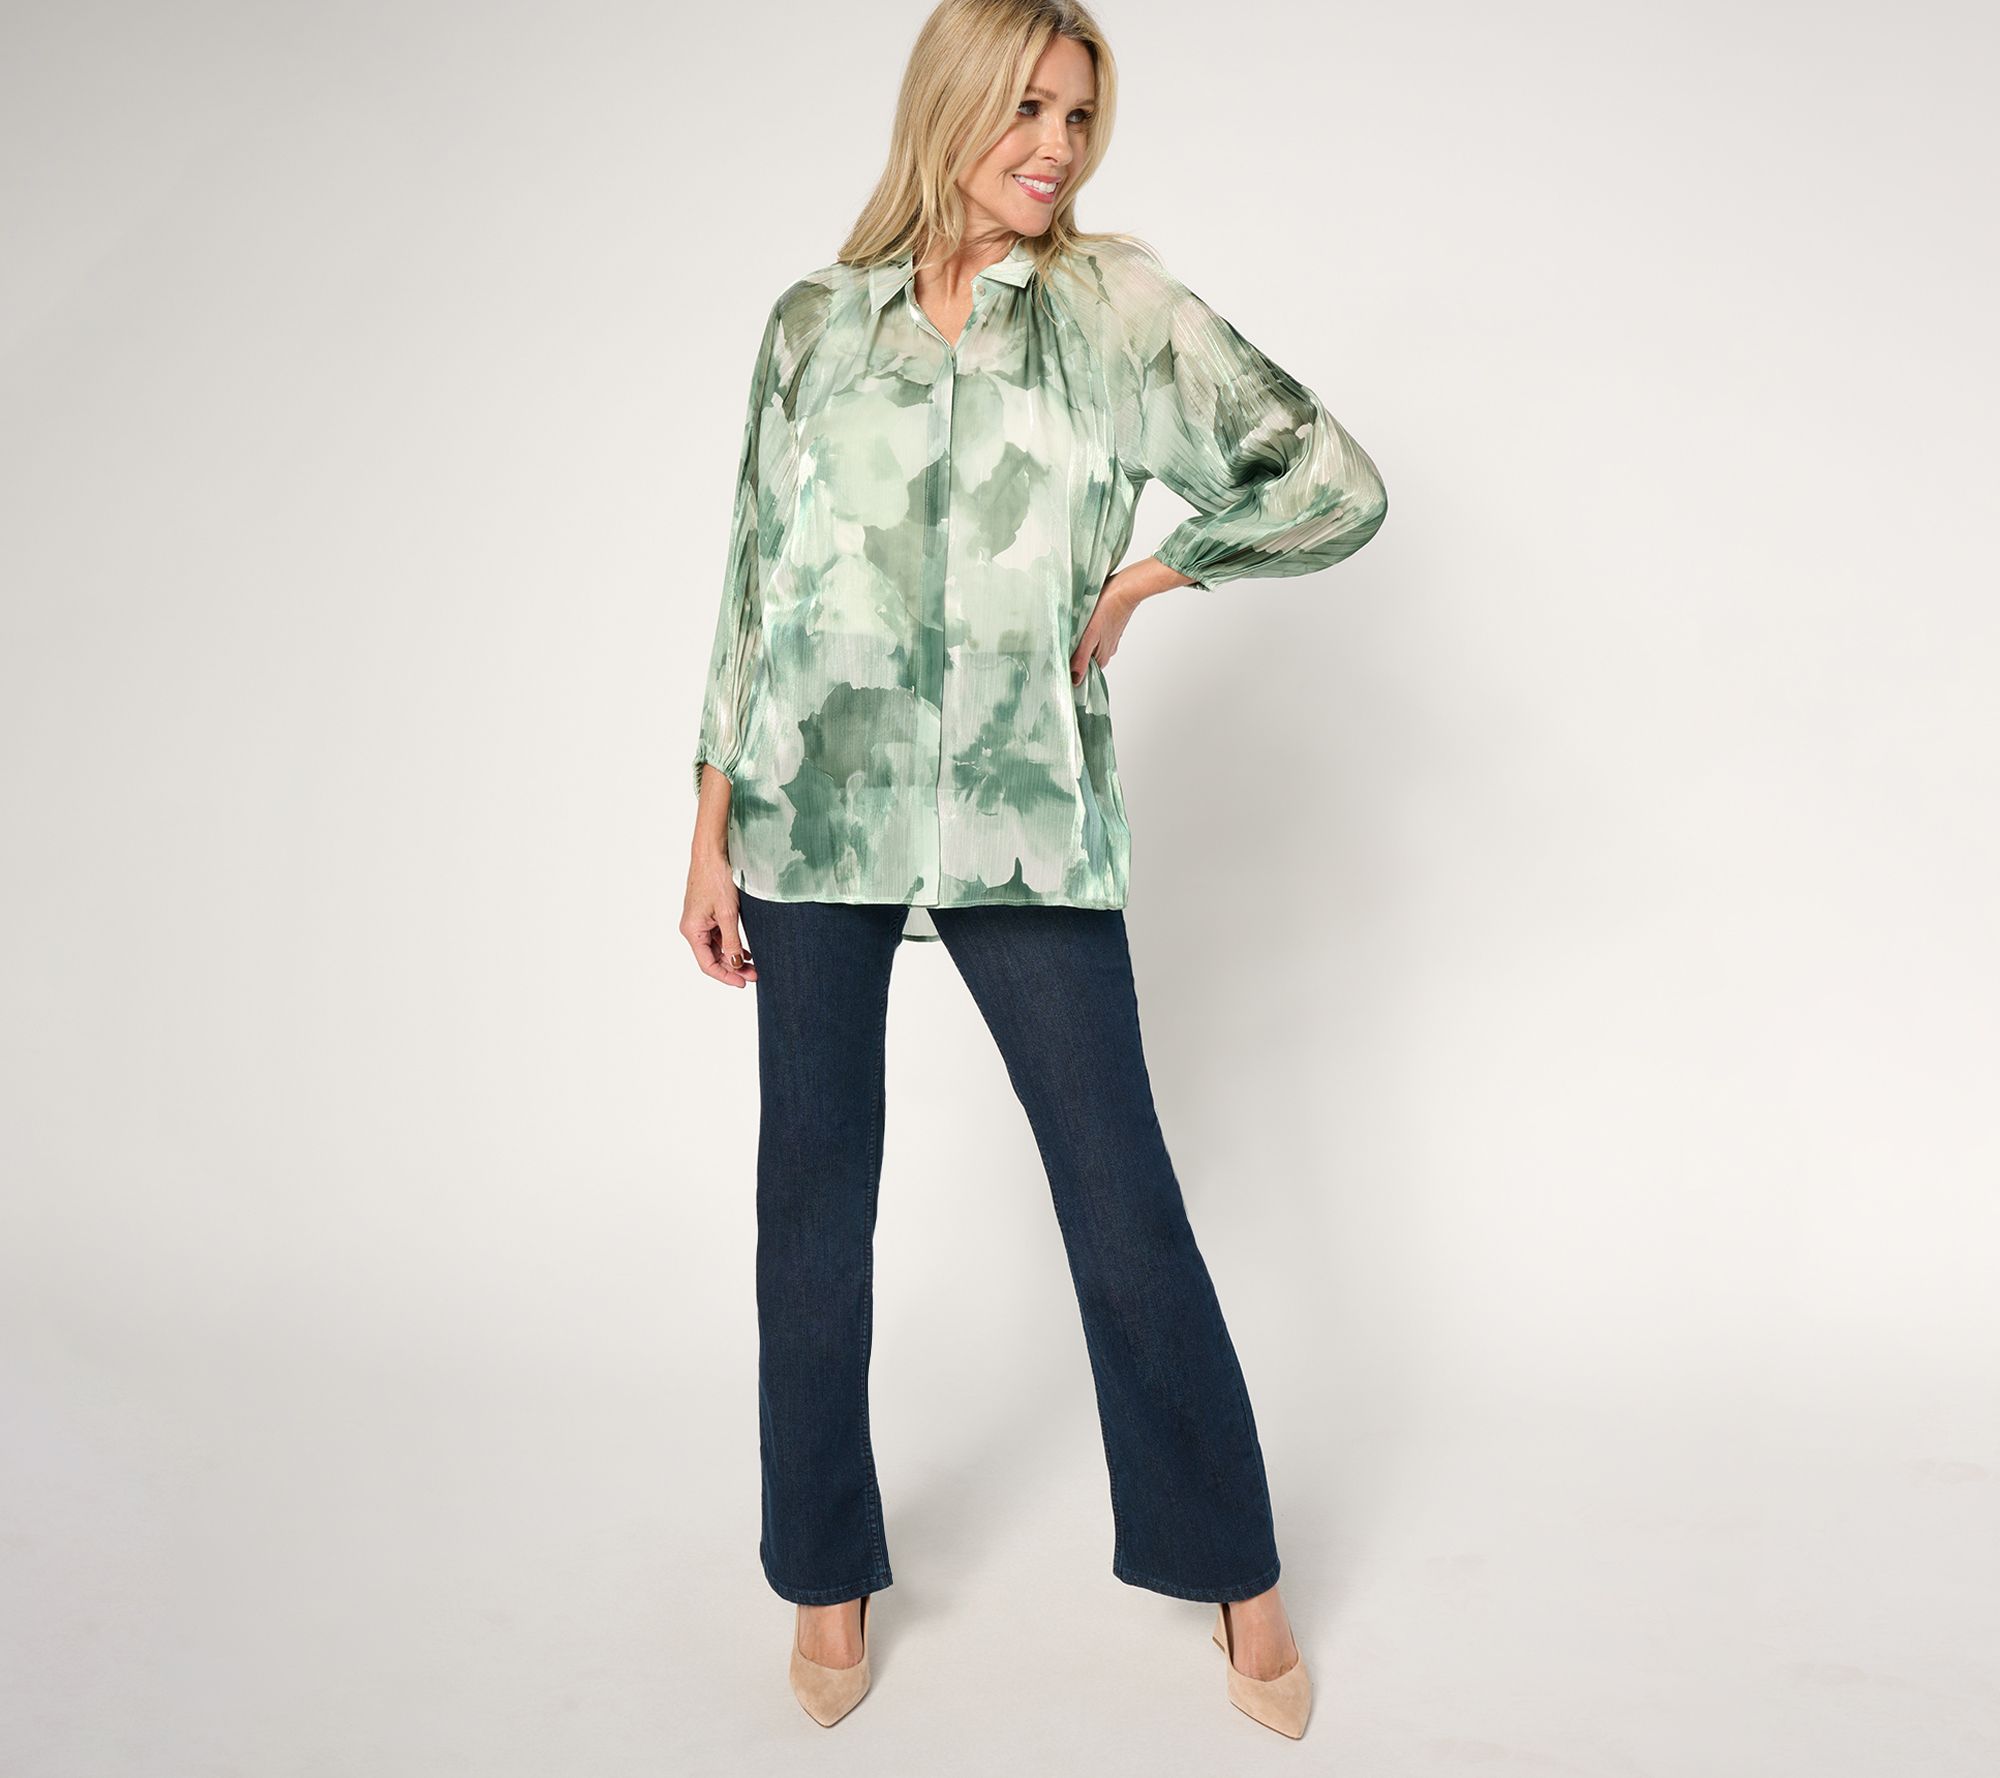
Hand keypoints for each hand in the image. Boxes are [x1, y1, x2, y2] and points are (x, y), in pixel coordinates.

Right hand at [682, 846, 756, 986]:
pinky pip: (718, 935)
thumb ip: (731, 942)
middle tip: (755, 974)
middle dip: (733, 968)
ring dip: (733, 957)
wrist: (712, 853)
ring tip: (754, 965)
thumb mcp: (728, 914)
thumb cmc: (716, 878)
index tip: (743, 983)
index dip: (726, 976)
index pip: (707, 964)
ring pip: (717, 947)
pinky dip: (731, 944)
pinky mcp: (707, 914)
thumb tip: (735, 965)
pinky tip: (746, 951)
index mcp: (692, 931)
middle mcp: (693, 928)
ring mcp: (700, 921)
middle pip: (712, 958)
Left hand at [1070, 576, 1140, 684]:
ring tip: (1070, 631)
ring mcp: (1108, 639)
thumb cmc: (1107, 609)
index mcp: (1102, 657)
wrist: (1125, 589)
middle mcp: (1107, 651)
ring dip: (1079, 641)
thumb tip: (1075, 680)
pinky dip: (1086, 632)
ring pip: (1089, 646)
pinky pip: (1094, 635)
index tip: (1059, 661)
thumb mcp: (1089, 636)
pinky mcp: (1108, 627)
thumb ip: (1081, 658)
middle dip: (1073, 654)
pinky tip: (1081, 623)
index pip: (1083, 671)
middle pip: (1085, 658)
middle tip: (1060, 644)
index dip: (1071, 668)